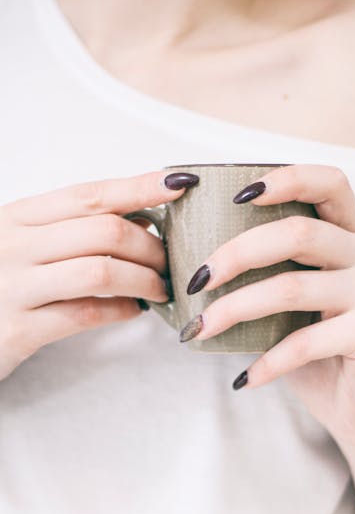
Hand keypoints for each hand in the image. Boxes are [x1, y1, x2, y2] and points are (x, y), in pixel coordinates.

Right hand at [0, 169, 197, 381]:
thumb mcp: (25, 248)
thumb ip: (74, 233)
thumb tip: (143, 222)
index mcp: (15, 218)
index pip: (87, 195)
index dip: (137, 186)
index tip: (179, 183)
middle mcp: (11, 245)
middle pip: (102, 230)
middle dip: (151, 246)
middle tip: (169, 262)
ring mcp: (13, 286)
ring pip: (100, 270)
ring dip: (143, 279)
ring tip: (159, 289)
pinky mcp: (18, 329)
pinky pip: (85, 313)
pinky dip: (120, 310)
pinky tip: (133, 311)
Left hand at [179, 165, 354, 446]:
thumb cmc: (319, 351)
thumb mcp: (292, 303)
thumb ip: (268, 271)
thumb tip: (193, 259)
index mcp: (354, 235)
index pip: (330, 182)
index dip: (286, 178)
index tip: (235, 195)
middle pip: (298, 232)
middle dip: (236, 253)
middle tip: (195, 280)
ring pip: (292, 286)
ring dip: (235, 309)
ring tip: (200, 330)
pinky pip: (305, 342)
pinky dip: (267, 363)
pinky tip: (243, 379)